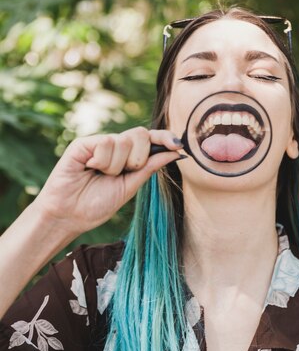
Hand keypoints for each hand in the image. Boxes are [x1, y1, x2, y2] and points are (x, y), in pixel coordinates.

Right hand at [32, 127, 183, 236]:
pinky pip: (106, 142)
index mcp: (129, 157)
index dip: (165, 138)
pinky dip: (102, 160)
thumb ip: (150, 166)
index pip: (150, 139)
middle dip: (138, 158)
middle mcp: (115, 146)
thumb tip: (177, 152)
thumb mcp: (131, 186)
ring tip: (101, 175)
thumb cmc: (97, 204)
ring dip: (116, 165)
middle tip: (123, 173)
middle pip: (141, 134)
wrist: (69, 216)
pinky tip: (89, 168)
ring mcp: (100, 143)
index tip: (178, 145)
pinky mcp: (84, 143)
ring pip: (124, 140)